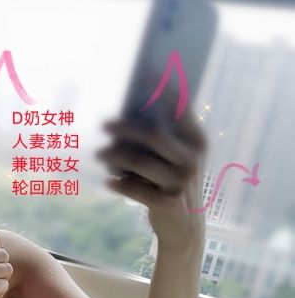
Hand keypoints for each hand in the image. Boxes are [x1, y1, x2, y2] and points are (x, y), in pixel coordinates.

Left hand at [96, 98, 207, 252]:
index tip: (146, 70)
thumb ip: (159, 136)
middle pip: (153, 135)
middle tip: (105, 125)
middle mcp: (192, 159)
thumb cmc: (171, 183)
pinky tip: (110, 182)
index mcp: (197, 142)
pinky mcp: (166, 201)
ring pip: (139, 161)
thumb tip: (127, 113)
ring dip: (115, 156)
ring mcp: (181, 181)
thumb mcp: (173, 159)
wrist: (184, 226)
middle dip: (126, 128)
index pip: (181, 109)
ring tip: (101, 155)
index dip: (164, 89)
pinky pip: (133, 187)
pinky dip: (119, 183)